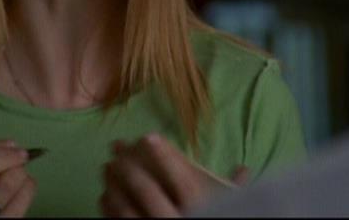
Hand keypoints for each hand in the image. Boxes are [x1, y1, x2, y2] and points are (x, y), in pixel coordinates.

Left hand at [100, 133, 249, 216]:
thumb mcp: (228, 211)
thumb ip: (234, 193)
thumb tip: (244, 169)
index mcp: (200, 210)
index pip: (181, 178)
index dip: (164, 155)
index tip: (148, 137)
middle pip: (146, 190)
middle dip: (128, 167)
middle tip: (115, 150)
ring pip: (127, 209)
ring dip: (113, 186)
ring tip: (106, 170)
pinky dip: (110, 211)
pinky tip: (105, 198)